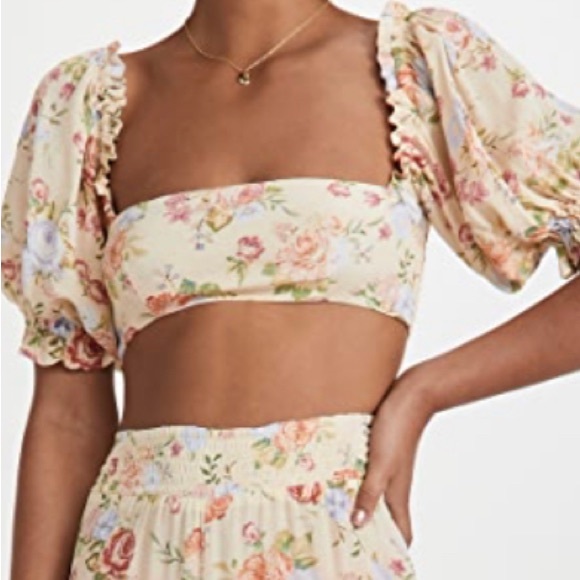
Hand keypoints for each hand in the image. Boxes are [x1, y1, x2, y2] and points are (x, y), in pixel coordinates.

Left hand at [350, 365, 435, 546]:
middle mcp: (394, 486)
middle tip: (340, 540)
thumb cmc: (397, 430)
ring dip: (358, 507)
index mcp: (398, 494)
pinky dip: (353, 484)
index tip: (372, 561)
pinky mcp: (379, 455)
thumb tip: (357, 524)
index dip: (391, 551)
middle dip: (367, 532)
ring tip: (331, 514)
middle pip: (384, 518)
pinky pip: (366, 476)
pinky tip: (334, 480)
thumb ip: (370, 493)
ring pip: (373, 497)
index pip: (401, 534)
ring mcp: (387, 470)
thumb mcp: (380, 464)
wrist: (409, 397)